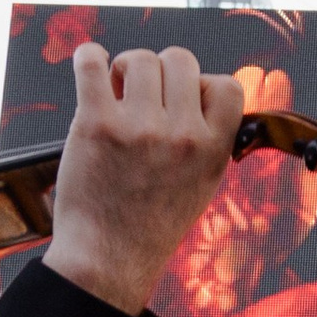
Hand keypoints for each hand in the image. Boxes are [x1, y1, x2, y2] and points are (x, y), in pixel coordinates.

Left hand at [45, 42, 245, 316]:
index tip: (182, 106)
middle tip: (143, 98)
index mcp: (214, 149)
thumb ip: (208, 138)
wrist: (108, 258)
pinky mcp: (96, 124)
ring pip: (139, 58)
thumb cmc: (152, 221)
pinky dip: (89, 58)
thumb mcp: (202, 183)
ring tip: (116, 94)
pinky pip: (91, 62)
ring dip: (125, 69)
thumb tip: (198, 89)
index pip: (227, 84)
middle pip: (180, 60)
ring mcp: (139, 128)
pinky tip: (91, 69)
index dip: (202, 86)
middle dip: (160, 72)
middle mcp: (182, 135)